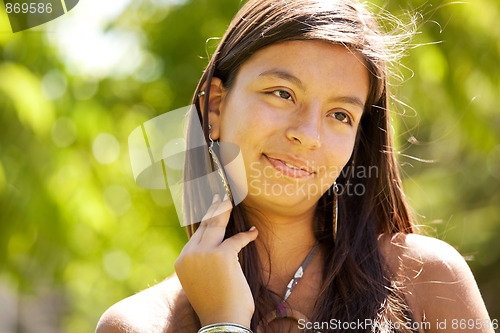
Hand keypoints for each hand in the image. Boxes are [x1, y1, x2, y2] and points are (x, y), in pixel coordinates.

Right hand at [174, 194, 258, 327]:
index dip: (204, 220)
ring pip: (216, 224)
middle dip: (214, 208)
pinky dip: (247, 236)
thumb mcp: (201, 280)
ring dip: (225, 210)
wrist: (222, 321)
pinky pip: (236, 239)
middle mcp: (189, 254)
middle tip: (221, 196)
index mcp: (182, 261)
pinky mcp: (222, 254)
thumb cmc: (215, 304)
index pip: (195, 235)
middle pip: (204, 225)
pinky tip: (253, 232)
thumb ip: (202, 261)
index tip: (210, 208)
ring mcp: (204, 253)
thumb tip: (214, 246)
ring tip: (231, 200)